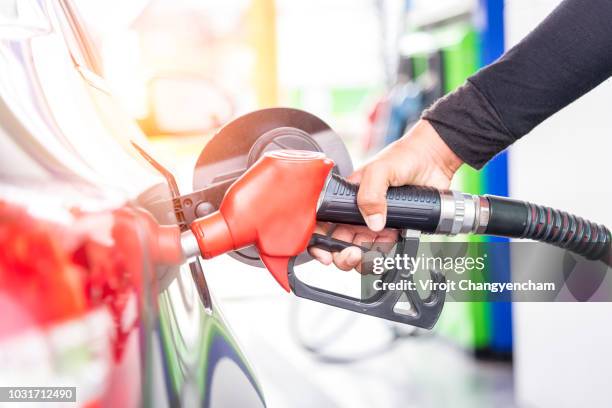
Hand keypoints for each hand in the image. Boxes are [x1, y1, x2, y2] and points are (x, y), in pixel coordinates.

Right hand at [309, 119, 462, 271]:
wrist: (434, 160)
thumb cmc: (404, 156)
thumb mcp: (379, 170)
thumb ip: (370, 194)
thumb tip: (373, 223)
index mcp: (347, 199)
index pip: (325, 224)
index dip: (320, 242)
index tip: (326, 254)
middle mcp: (359, 214)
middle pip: (341, 245)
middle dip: (343, 257)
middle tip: (353, 255)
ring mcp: (377, 224)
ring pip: (362, 252)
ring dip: (364, 260)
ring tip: (371, 255)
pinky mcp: (396, 231)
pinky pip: (385, 251)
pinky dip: (385, 255)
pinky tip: (390, 245)